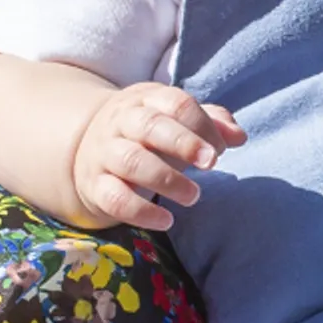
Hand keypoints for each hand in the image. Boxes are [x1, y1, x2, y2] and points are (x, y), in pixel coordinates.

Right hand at [70, 83, 243, 230]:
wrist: (84, 149)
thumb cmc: (145, 135)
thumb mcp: (174, 120)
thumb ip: (210, 123)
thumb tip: (239, 136)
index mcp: (146, 100)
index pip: (176, 103)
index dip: (202, 124)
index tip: (221, 148)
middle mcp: (122, 122)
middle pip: (150, 125)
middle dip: (184, 143)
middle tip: (211, 163)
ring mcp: (105, 153)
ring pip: (131, 161)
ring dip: (166, 179)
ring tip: (194, 196)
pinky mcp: (95, 186)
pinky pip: (114, 198)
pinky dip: (141, 212)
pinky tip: (166, 221)